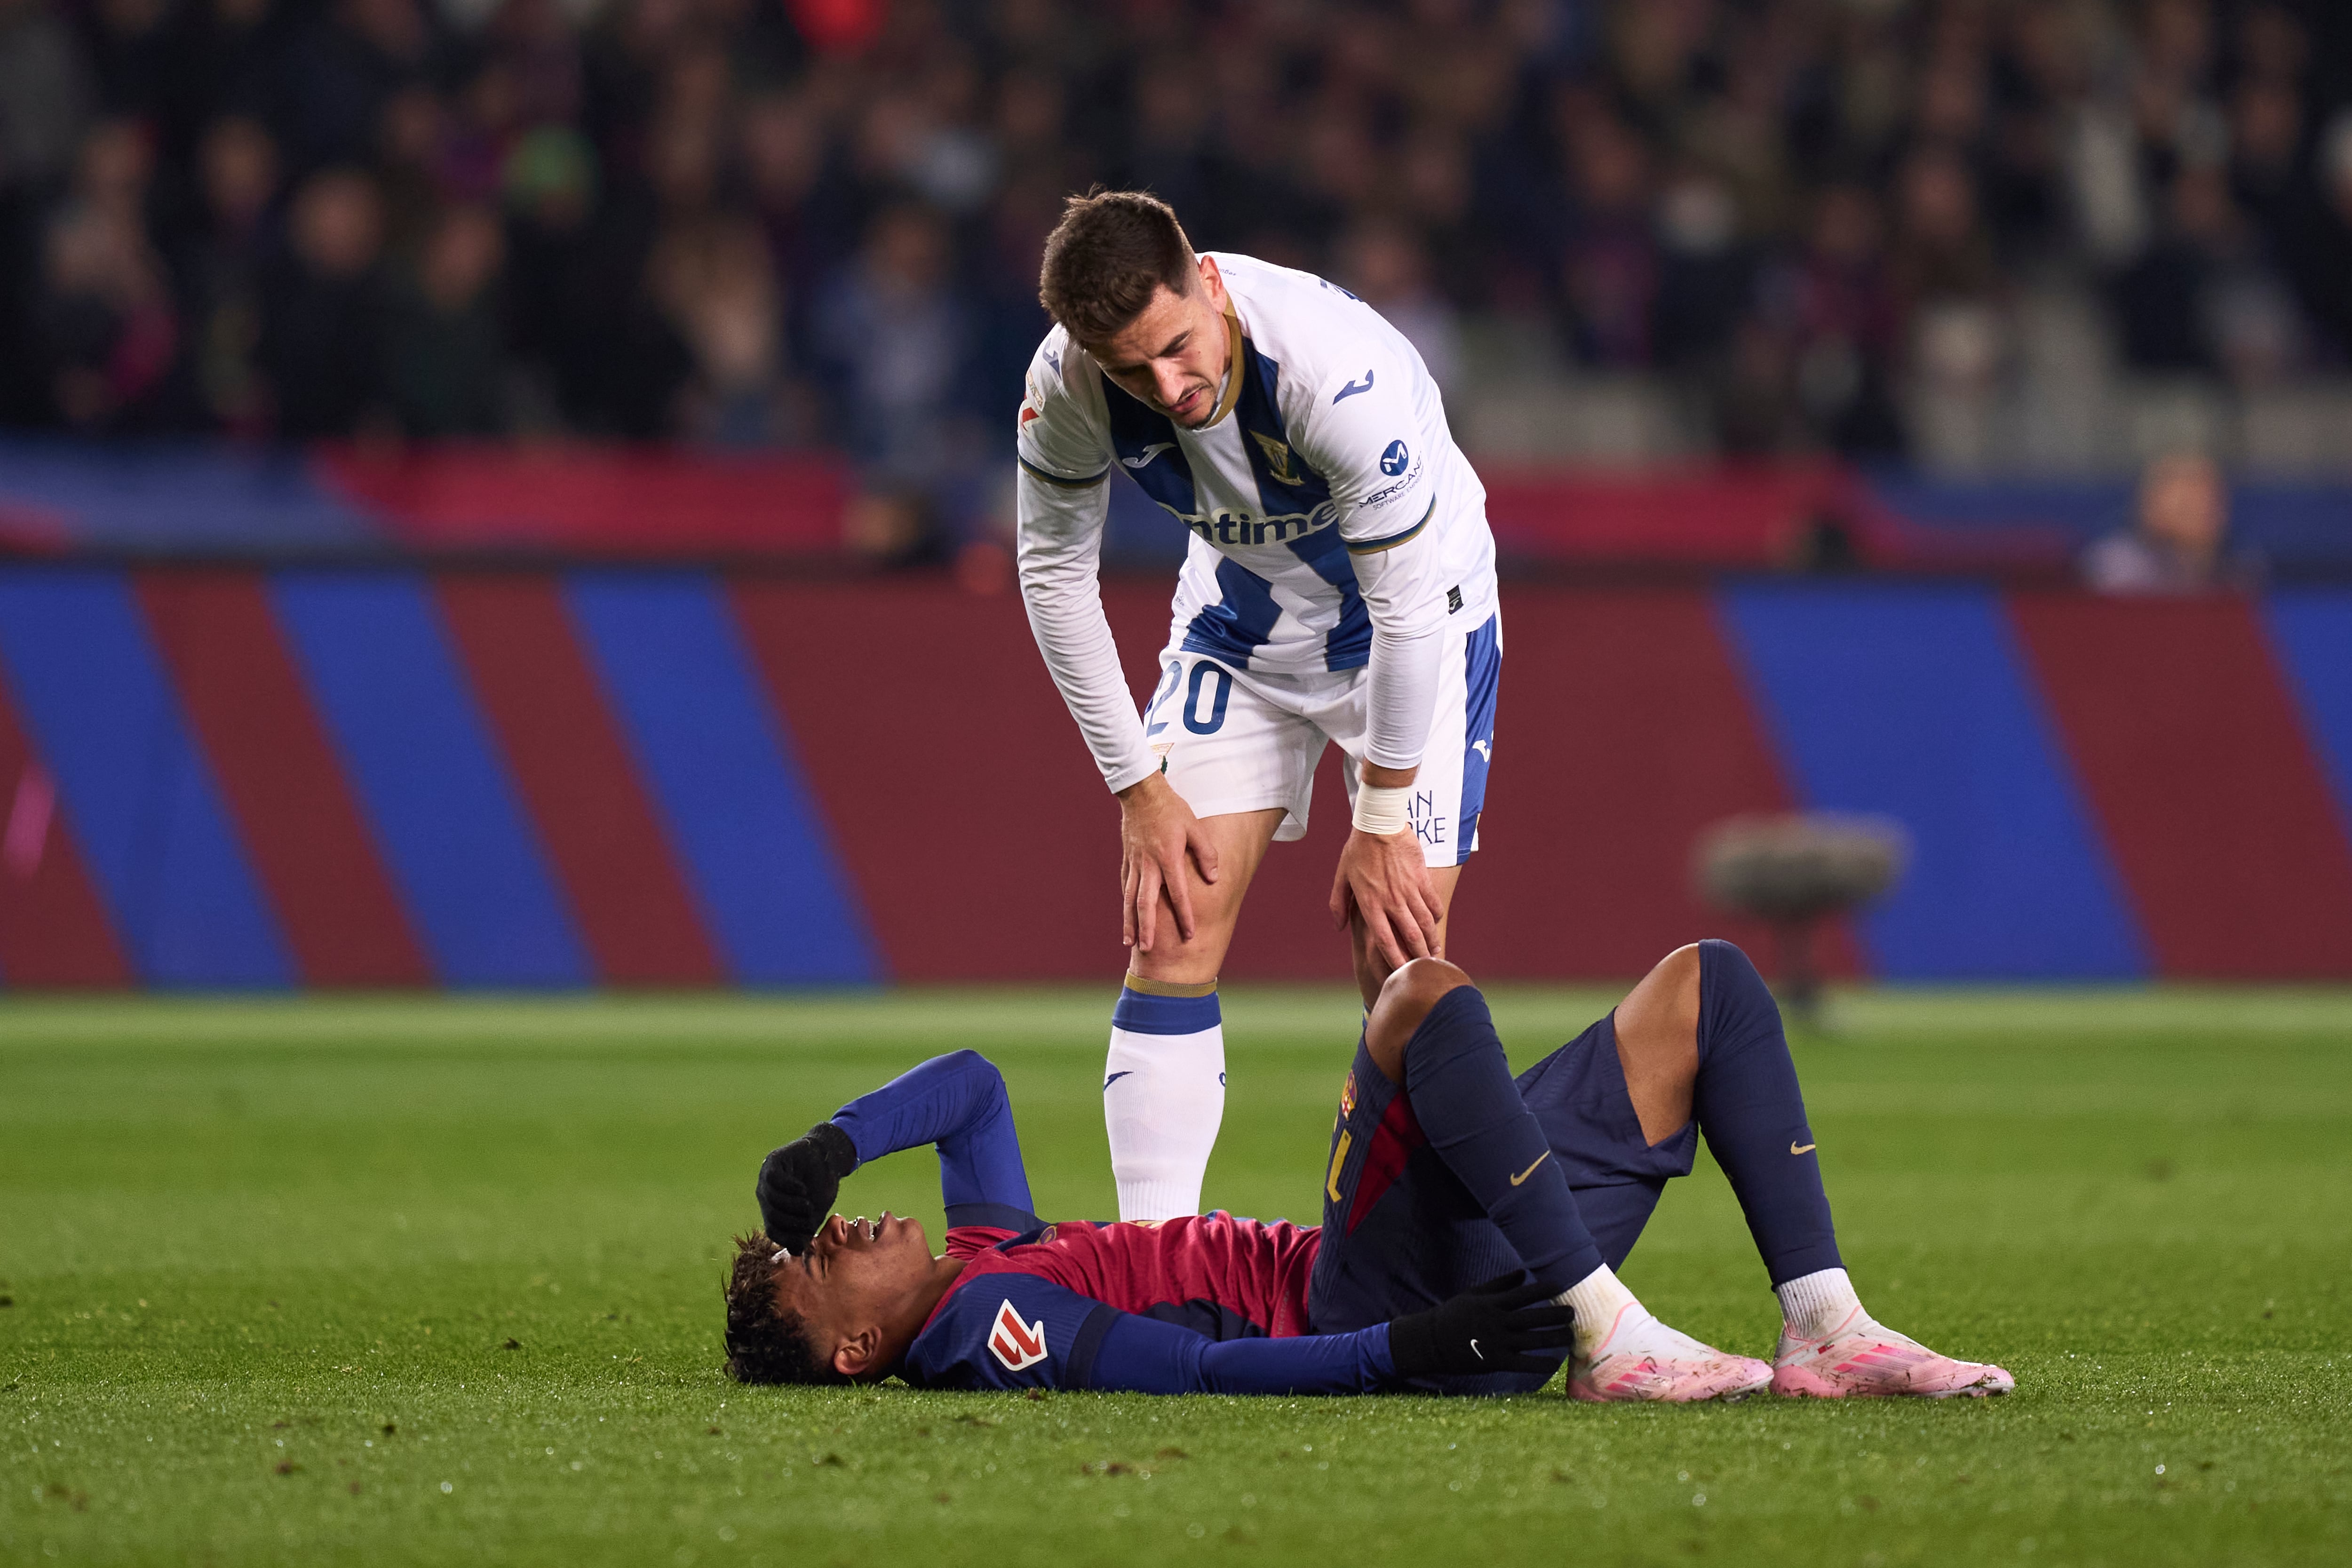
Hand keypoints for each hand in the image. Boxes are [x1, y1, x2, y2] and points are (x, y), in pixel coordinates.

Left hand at [755, 1121, 856, 1251]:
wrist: (827, 1158)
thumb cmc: (820, 1187)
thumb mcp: (815, 1213)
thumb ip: (805, 1230)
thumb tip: (797, 1252)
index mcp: (774, 1210)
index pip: (773, 1231)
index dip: (789, 1238)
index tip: (807, 1238)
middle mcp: (766, 1195)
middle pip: (771, 1216)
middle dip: (792, 1223)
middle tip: (810, 1221)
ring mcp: (767, 1178)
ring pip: (771, 1199)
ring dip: (792, 1207)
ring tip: (808, 1205)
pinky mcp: (773, 1162)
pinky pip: (774, 1180)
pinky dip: (789, 1188)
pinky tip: (802, 1190)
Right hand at [1117, 773, 1219, 952]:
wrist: (1141, 792)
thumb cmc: (1172, 809)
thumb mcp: (1196, 827)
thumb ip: (1206, 853)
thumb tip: (1213, 878)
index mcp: (1168, 857)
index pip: (1177, 893)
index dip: (1185, 915)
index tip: (1190, 934)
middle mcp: (1148, 864)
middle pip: (1146, 902)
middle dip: (1147, 928)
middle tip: (1148, 949)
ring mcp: (1135, 863)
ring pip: (1130, 898)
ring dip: (1130, 921)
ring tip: (1130, 943)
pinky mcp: (1127, 859)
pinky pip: (1126, 885)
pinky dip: (1126, 903)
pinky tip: (1127, 915)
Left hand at [1329, 824, 1442, 971]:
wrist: (1380, 823)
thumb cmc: (1357, 850)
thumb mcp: (1341, 877)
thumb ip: (1338, 904)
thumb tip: (1337, 927)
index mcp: (1370, 903)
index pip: (1384, 939)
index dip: (1395, 959)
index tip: (1401, 972)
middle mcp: (1391, 900)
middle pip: (1410, 936)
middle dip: (1419, 955)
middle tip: (1425, 968)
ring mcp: (1408, 890)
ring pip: (1425, 922)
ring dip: (1431, 940)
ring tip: (1435, 952)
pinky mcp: (1421, 878)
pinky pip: (1432, 902)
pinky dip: (1435, 915)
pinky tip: (1435, 923)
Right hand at [1385, 1274, 1575, 1378]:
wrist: (1431, 1341)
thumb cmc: (1453, 1314)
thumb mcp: (1474, 1293)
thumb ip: (1500, 1284)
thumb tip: (1523, 1272)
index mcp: (1492, 1303)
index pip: (1523, 1294)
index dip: (1544, 1290)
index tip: (1560, 1287)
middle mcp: (1497, 1322)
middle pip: (1534, 1317)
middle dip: (1556, 1315)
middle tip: (1573, 1313)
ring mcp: (1497, 1342)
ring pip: (1534, 1340)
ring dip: (1555, 1338)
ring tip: (1570, 1335)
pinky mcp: (1495, 1362)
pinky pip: (1524, 1363)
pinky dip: (1541, 1363)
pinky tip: (1555, 1362)